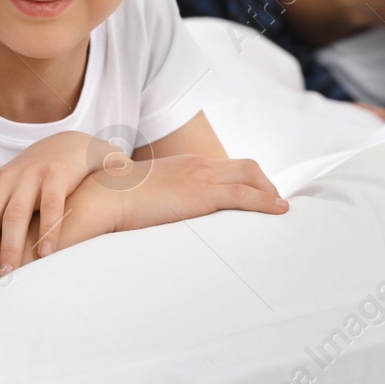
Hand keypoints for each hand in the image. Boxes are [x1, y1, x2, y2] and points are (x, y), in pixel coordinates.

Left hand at [0, 129, 106, 284]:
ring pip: (15, 215)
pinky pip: (52, 205)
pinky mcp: (57, 175)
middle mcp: (5, 182)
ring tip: (6, 275)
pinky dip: (48, 230)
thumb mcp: (7, 193)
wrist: (68, 144)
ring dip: (9, 247)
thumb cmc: (33, 180)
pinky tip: (46, 254)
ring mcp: (30, 177)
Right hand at [64, 153, 286, 240]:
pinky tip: (279, 211)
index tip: (255, 195)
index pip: (223, 167)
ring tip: (281, 210)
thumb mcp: (141, 198)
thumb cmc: (114, 201)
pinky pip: (244, 194)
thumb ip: (155, 202)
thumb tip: (155, 218)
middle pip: (244, 166)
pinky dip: (266, 202)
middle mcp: (196, 165)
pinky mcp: (202, 194)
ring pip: (250, 176)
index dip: (245, 180)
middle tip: (274, 204)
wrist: (103, 196)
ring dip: (270, 192)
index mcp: (182, 166)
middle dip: (265, 184)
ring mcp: (200, 177)